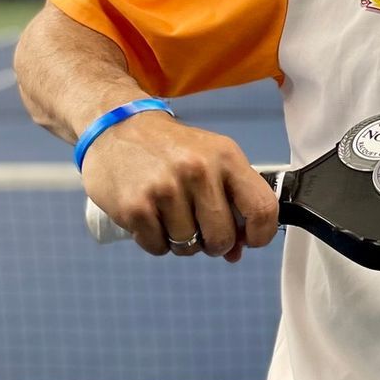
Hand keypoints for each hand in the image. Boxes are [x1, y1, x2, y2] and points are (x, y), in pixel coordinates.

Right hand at [81, 111, 278, 262]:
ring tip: (170, 216)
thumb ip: (231, 200)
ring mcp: (165, 189)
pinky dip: (156, 241)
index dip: (260, 234)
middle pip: (221, 237)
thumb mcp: (210, 159)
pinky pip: (158, 248)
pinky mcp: (136, 207)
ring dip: (181, 242)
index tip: (248, 241)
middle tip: (200, 229)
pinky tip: (151, 218)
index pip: (262, 208)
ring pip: (188, 247)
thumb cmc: (171, 149)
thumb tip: (236, 251)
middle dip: (213, 244)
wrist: (117, 127)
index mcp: (226, 156)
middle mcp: (198, 171)